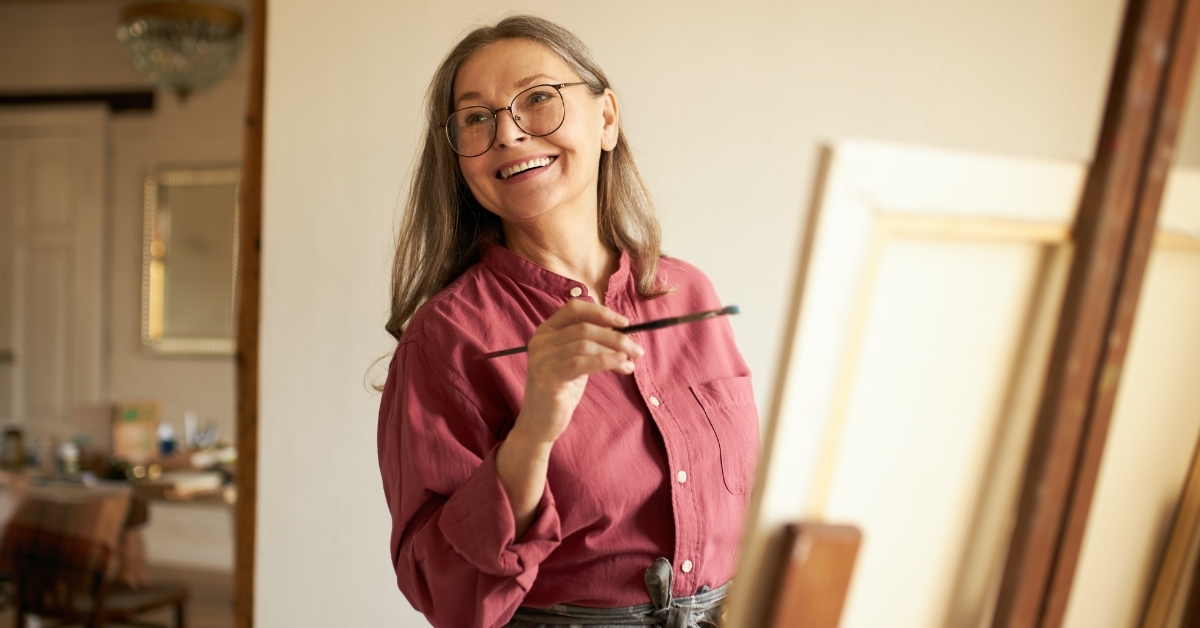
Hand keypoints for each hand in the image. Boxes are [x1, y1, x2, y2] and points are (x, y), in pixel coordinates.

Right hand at [510, 299, 644, 446]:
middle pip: (584, 328)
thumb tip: (624, 335)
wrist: (541, 422)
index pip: (574, 309)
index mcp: (546, 331)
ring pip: (585, 344)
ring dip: (614, 351)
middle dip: (615, 337)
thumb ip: (591, 345)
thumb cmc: (561, 391)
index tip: (624, 323)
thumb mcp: (576, 361)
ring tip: (630, 362)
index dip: (601, 313)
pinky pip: (581, 363)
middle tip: (636, 350)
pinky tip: (621, 365)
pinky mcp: (547, 377)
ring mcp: (542, 359)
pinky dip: (606, 361)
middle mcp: (541, 341)